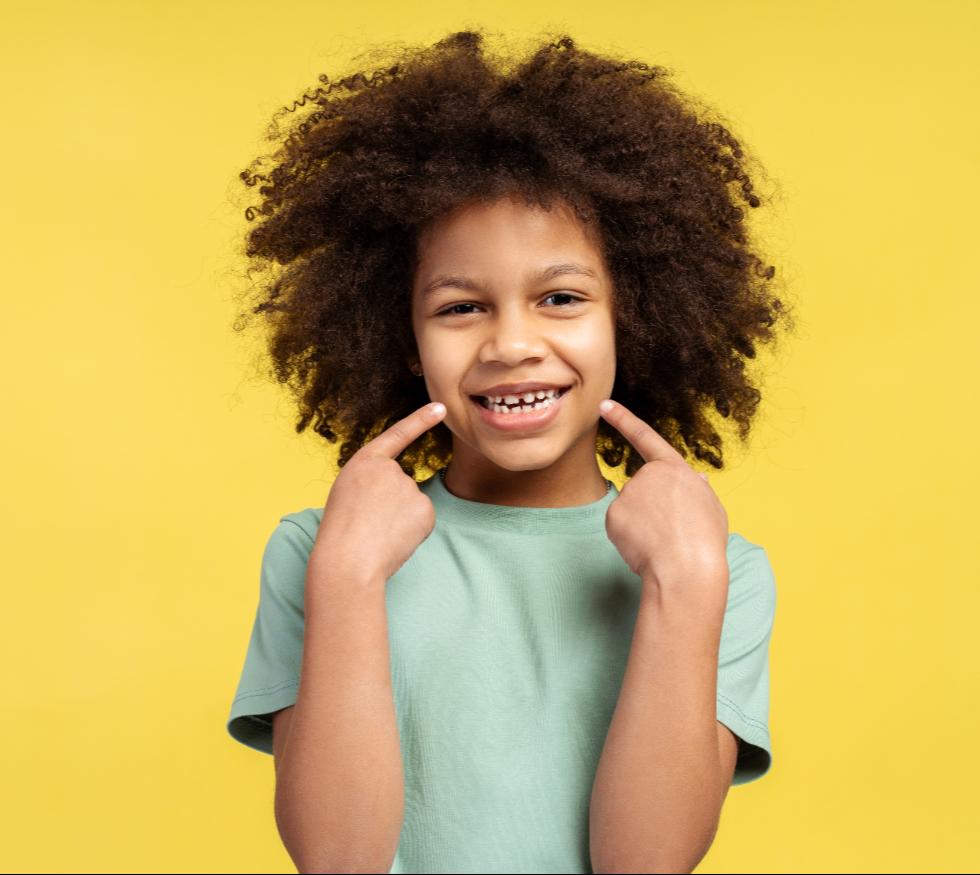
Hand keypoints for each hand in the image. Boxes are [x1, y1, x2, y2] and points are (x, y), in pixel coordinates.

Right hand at [311, 401, 447, 584]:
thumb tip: (405, 497)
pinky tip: (394, 539)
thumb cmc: (341, 532)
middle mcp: (391, 469)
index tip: (441, 407)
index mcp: (365, 461)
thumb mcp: (348, 493)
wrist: (348, 560)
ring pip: (411, 503)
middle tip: (369, 524)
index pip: (398, 434)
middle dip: (390, 503)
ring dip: (400, 518)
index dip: (420, 420)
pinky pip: (422, 519)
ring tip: (378, 533)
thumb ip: (374, 484)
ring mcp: (410, 487)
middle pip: (401, 484)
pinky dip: (412, 530)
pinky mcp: (425, 509)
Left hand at [598, 399, 729, 600]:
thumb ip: (698, 490)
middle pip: (643, 491)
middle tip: (672, 533)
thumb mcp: (711, 508)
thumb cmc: (705, 541)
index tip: (604, 405)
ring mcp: (628, 494)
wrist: (686, 568)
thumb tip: (695, 479)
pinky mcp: (613, 515)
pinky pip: (619, 526)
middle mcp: (647, 475)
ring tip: (664, 542)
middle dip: (652, 510)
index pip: (645, 437)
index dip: (623, 419)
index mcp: (674, 469)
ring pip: (631, 511)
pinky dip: (629, 538)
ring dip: (642, 525)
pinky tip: (646, 548)